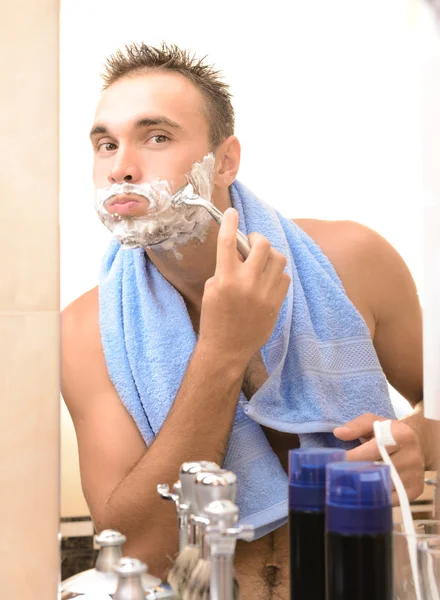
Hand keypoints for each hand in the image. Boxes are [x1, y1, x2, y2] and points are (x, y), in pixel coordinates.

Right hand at [199, 208, 290, 366]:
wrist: (227, 349)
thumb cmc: (214, 319)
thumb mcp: (211, 290)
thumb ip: (224, 268)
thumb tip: (240, 251)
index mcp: (225, 279)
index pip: (229, 241)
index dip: (231, 223)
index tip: (232, 213)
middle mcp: (247, 283)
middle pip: (262, 245)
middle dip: (257, 239)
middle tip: (252, 242)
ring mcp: (265, 294)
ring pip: (278, 258)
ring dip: (269, 254)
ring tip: (261, 261)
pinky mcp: (277, 303)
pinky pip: (284, 276)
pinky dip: (276, 273)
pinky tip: (267, 279)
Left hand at [334, 413, 424, 503]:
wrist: (418, 444)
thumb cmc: (389, 432)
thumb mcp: (374, 422)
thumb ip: (356, 425)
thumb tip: (338, 433)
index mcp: (400, 436)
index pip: (372, 450)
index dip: (352, 458)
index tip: (334, 462)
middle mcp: (411, 457)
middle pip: (377, 470)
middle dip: (355, 473)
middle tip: (337, 476)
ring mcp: (414, 475)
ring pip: (384, 487)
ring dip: (365, 487)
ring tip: (348, 484)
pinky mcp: (416, 490)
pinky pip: (391, 499)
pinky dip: (377, 497)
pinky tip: (365, 493)